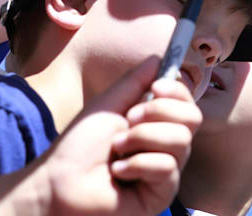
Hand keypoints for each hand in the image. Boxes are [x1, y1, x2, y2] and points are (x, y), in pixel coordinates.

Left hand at [32, 58, 201, 215]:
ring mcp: (167, 170)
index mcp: (156, 124)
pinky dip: (138, 164)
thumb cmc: (78, 148)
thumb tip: (159, 58)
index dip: (177, 91)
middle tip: (128, 120)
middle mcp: (166, 146)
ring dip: (142, 138)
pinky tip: (118, 173)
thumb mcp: (108, 104)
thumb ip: (136, 81)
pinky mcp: (162, 193)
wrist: (58, 183)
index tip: (155, 88)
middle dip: (159, 112)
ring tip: (116, 148)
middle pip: (193, 118)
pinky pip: (167, 167)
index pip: (187, 102)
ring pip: (181, 140)